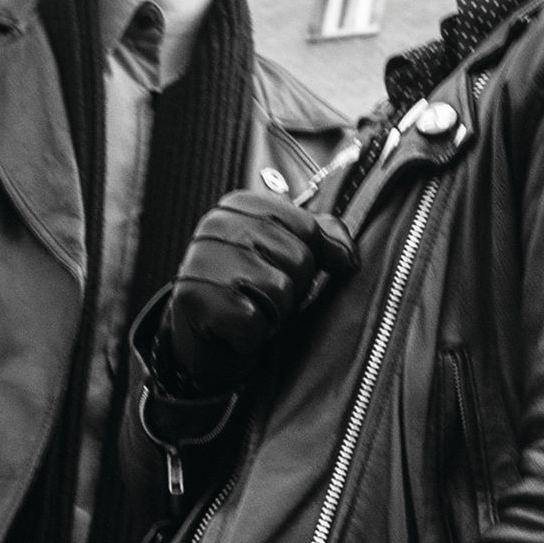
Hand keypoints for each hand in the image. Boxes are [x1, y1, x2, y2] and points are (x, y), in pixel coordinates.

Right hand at [161, 190, 356, 395]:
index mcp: (240, 205)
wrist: (205, 337)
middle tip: (265, 295)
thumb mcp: (287, 253)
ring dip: (275, 313)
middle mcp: (216, 225)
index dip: (311, 258)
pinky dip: (253, 333)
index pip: (307, 228)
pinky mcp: (194, 298)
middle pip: (298, 259)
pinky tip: (236, 328)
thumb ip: (322, 238)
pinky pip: (253, 319)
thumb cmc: (252, 289)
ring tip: (252, 309)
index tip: (286, 269)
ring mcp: (201, 260)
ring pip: (279, 290)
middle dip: (293, 287)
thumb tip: (349, 256)